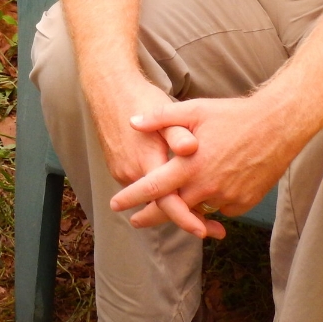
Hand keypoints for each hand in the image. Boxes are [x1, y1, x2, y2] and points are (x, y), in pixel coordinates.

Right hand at [87, 79, 204, 236]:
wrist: (109, 91)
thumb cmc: (141, 98)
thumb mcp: (163, 111)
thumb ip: (177, 132)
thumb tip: (191, 147)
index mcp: (147, 160)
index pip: (167, 200)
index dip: (186, 217)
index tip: (204, 230)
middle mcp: (132, 172)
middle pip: (161, 206)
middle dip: (187, 219)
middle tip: (214, 228)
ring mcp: (123, 172)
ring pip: (152, 198)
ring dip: (174, 206)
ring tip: (202, 212)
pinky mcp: (119, 169)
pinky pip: (143, 188)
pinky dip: (161, 194)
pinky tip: (178, 190)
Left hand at [108, 97, 300, 238]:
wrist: (278, 126)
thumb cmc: (233, 115)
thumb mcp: (194, 110)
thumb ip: (161, 118)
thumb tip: (133, 122)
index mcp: (190, 165)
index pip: (153, 188)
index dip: (132, 198)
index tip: (115, 205)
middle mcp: (207, 186)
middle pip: (171, 209)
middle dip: (151, 216)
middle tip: (136, 220)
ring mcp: (227, 198)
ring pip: (197, 210)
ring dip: (184, 209)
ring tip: (174, 204)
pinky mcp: (244, 203)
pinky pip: (220, 209)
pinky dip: (211, 203)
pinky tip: (210, 189)